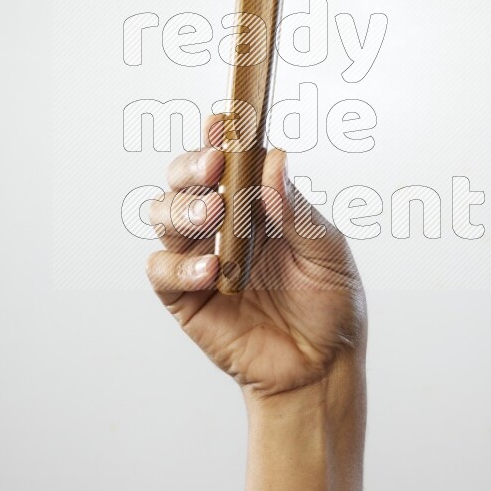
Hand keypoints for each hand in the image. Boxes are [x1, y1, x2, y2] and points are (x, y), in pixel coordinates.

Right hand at [146, 115, 365, 399]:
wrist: (321, 369)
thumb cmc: (329, 306)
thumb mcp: (327, 253)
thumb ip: (297, 211)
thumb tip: (275, 159)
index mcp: (255, 205)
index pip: (226, 160)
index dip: (218, 137)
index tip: (222, 122)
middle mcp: (221, 225)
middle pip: (183, 180)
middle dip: (191, 165)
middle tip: (214, 165)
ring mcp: (199, 259)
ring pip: (164, 215)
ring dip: (184, 207)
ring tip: (214, 215)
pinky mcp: (185, 299)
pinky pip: (161, 270)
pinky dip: (178, 265)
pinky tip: (210, 271)